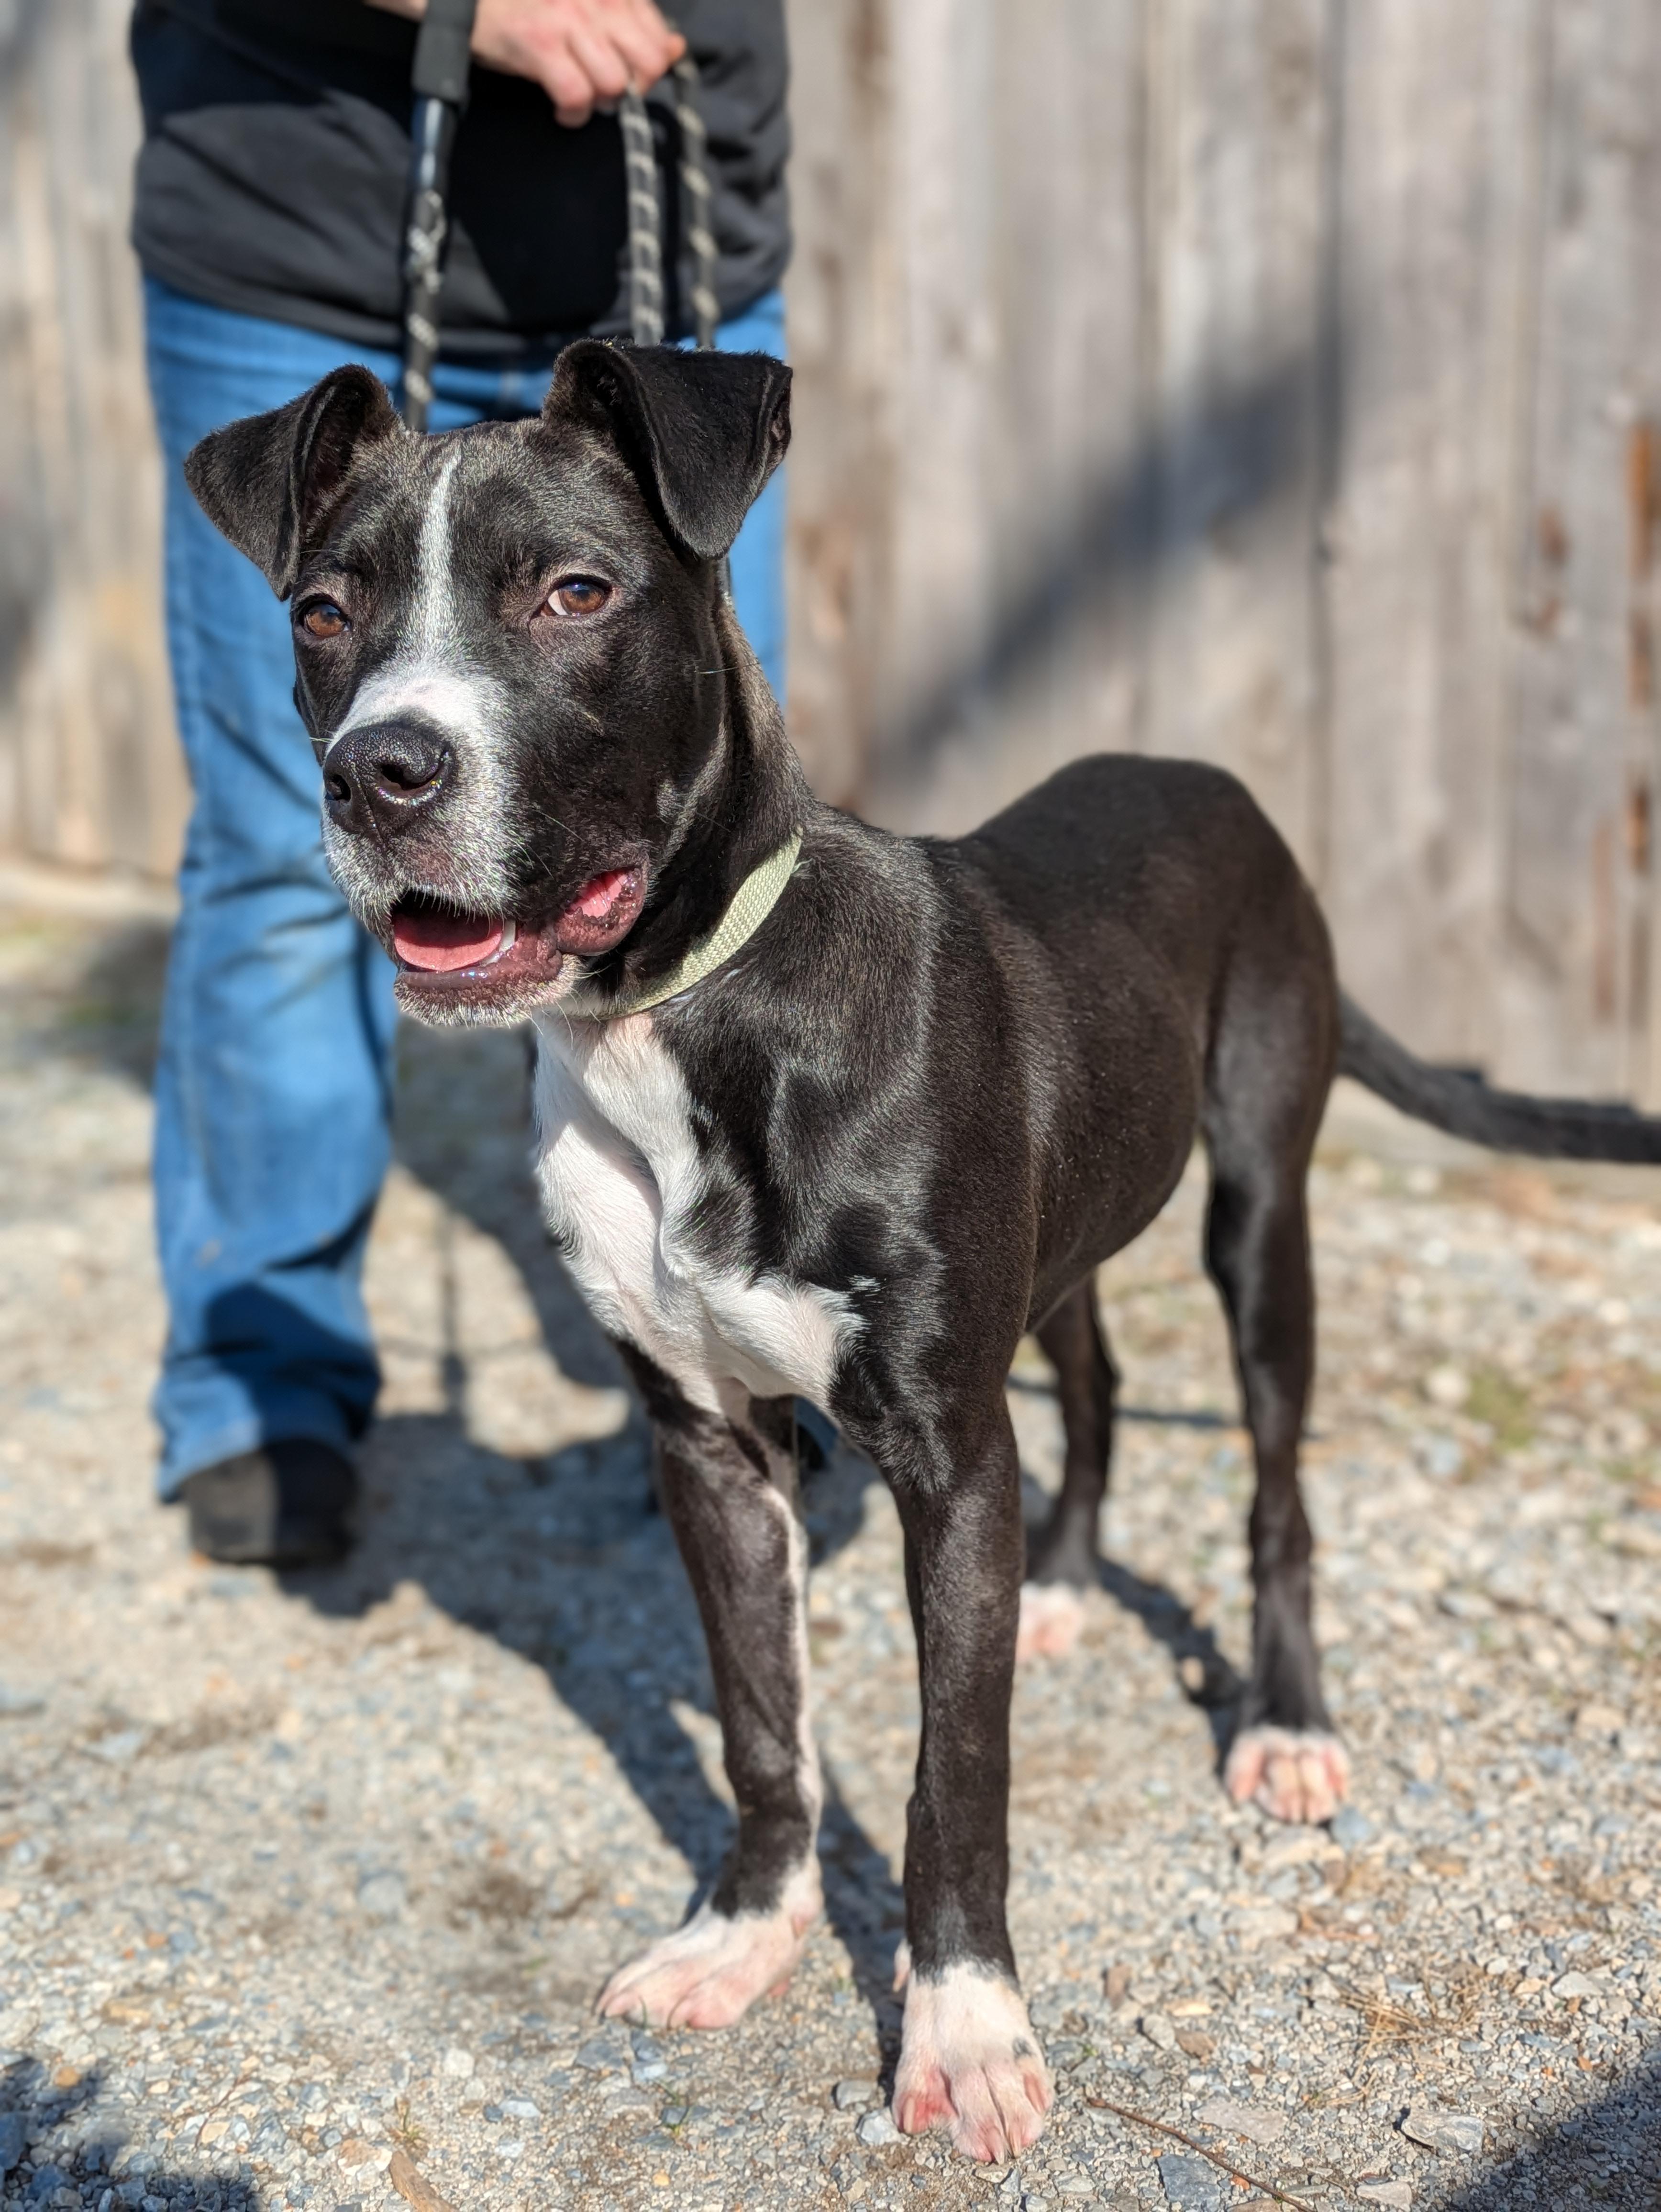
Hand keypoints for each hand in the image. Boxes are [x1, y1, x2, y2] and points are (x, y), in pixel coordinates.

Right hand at [367, 0, 685, 127]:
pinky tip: (561, 109)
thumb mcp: (591, 7)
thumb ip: (635, 24)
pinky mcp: (540, 44)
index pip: (660, 42)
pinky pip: (577, 96)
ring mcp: (569, 20)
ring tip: (579, 96)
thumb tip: (676, 48)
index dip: (647, 71)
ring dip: (599, 103)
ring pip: (615, 84)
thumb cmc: (533, 5)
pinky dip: (573, 115)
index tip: (623, 75)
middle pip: (647, 65)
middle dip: (631, 89)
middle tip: (604, 91)